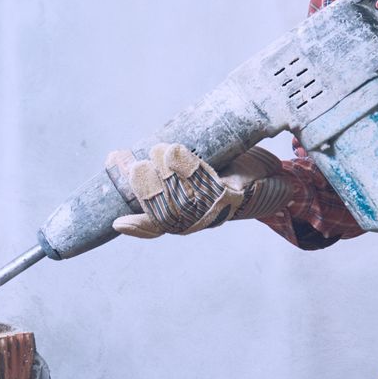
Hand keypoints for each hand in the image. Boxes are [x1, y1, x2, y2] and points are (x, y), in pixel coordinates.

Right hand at [107, 144, 289, 238]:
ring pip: (179, 196)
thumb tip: (113, 158)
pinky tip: (176, 151)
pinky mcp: (229, 196)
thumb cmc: (220, 171)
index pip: (154, 227)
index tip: (117, 222)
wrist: (264, 175)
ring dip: (165, 172)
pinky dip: (186, 166)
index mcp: (180, 217)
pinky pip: (202, 183)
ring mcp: (213, 211)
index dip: (136, 227)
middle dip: (145, 186)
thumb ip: (159, 167)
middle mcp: (195, 220)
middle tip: (135, 163)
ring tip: (160, 150)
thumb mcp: (187, 170)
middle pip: (162, 210)